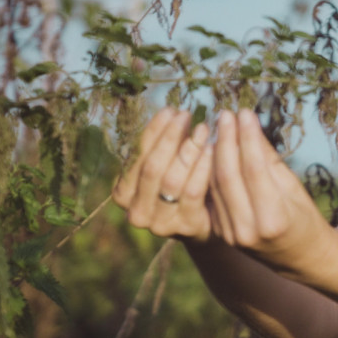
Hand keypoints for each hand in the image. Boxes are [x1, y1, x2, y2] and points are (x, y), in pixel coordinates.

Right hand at [113, 108, 213, 242]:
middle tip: (186, 115)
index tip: (170, 110)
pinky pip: (193, 192)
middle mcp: (136, 212)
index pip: (136, 157)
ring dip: (188, 150)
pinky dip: (203, 167)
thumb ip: (162, 147)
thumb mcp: (167, 166)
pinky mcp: (186, 227)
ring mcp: (159, 224)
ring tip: (203, 128)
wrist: (206, 223)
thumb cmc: (183, 185)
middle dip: (169, 137)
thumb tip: (172, 112)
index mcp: (123, 193)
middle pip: (152, 167)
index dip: (153, 132)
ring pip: (171, 180)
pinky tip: (214, 149)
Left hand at [209, 109, 335, 272]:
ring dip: (215, 152)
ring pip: (215, 185)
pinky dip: (211, 170)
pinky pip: (213, 195)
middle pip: (228, 176)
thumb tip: (248, 125)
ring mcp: (231, 234)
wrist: (302, 259)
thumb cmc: (305, 218)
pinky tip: (214, 149)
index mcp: (273, 218)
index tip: (245, 112)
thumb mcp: (293, 187)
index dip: (247, 138)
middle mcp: (248, 229)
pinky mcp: (221, 233)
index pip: (254, 169)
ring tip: (219, 127)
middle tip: (226, 114)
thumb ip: (268, 159)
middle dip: (226, 140)